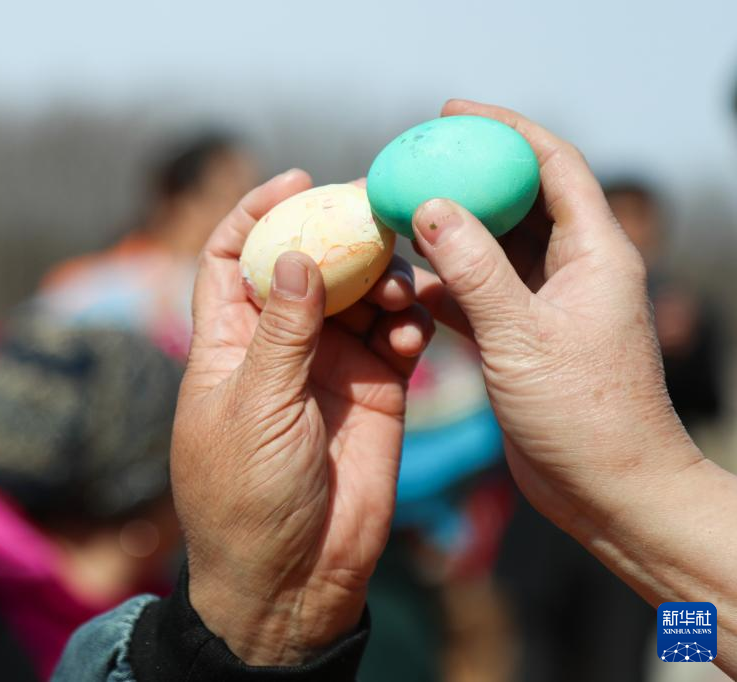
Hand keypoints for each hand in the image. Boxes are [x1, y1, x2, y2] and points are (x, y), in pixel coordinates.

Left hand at [171, 170, 432, 664]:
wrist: (294, 576)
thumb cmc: (247, 497)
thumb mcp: (254, 408)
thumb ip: (281, 332)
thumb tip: (296, 256)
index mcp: (230, 343)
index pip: (233, 258)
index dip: (256, 213)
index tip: (295, 182)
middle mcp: (281, 346)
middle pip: (308, 263)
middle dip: (337, 234)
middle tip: (377, 213)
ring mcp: (331, 365)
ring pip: (359, 294)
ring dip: (382, 277)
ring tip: (399, 288)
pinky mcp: (377, 390)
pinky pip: (398, 336)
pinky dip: (410, 321)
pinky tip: (414, 329)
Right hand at [409, 99, 702, 534]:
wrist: (608, 489)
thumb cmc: (584, 414)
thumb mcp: (522, 335)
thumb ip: (475, 270)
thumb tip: (428, 207)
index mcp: (595, 252)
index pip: (552, 165)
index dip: (505, 131)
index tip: (451, 114)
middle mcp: (574, 269)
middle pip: (518, 200)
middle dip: (468, 177)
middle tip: (413, 161)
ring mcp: (547, 303)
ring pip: (493, 248)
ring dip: (450, 232)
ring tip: (397, 215)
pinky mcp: (524, 337)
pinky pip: (479, 293)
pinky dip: (445, 284)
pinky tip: (407, 282)